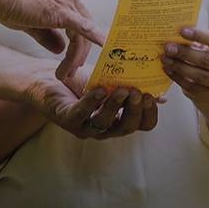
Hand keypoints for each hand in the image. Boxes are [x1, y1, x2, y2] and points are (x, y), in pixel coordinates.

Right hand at [0, 0, 106, 68]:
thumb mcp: (29, 21)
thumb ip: (47, 35)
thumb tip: (60, 49)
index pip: (78, 20)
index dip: (77, 41)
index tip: (72, 59)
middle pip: (85, 27)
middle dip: (79, 52)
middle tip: (71, 71)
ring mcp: (66, 0)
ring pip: (82, 33)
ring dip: (75, 56)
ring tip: (64, 73)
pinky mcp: (61, 10)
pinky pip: (83, 28)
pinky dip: (94, 38)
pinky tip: (104, 47)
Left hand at [27, 76, 158, 140]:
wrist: (46, 79)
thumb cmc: (81, 82)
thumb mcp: (111, 81)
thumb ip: (133, 86)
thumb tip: (162, 93)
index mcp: (117, 120)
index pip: (142, 124)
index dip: (149, 113)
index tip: (153, 97)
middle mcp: (103, 128)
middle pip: (126, 127)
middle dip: (135, 111)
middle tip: (139, 93)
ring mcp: (84, 126)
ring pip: (105, 122)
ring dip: (115, 106)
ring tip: (122, 89)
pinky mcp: (66, 119)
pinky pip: (81, 113)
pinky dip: (91, 102)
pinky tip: (100, 90)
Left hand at [161, 27, 208, 104]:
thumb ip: (196, 39)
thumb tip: (173, 33)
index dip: (199, 35)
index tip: (182, 31)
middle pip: (207, 60)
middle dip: (185, 53)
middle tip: (169, 47)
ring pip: (199, 76)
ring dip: (179, 66)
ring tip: (165, 58)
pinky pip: (192, 87)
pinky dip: (178, 78)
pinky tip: (168, 69)